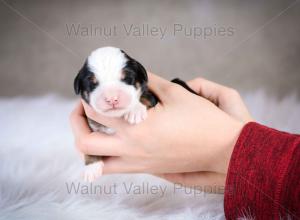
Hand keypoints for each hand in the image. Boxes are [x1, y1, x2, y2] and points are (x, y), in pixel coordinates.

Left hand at [70, 73, 248, 177]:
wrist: (222, 150)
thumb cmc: (202, 121)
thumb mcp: (176, 93)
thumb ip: (150, 82)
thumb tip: (135, 75)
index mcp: (138, 128)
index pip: (96, 111)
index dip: (88, 96)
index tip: (92, 87)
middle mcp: (132, 149)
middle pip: (84, 142)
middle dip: (76, 122)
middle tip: (83, 107)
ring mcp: (137, 163)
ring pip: (95, 162)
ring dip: (88, 142)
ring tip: (94, 126)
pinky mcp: (146, 169)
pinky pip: (113, 168)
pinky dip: (104, 156)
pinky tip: (112, 140)